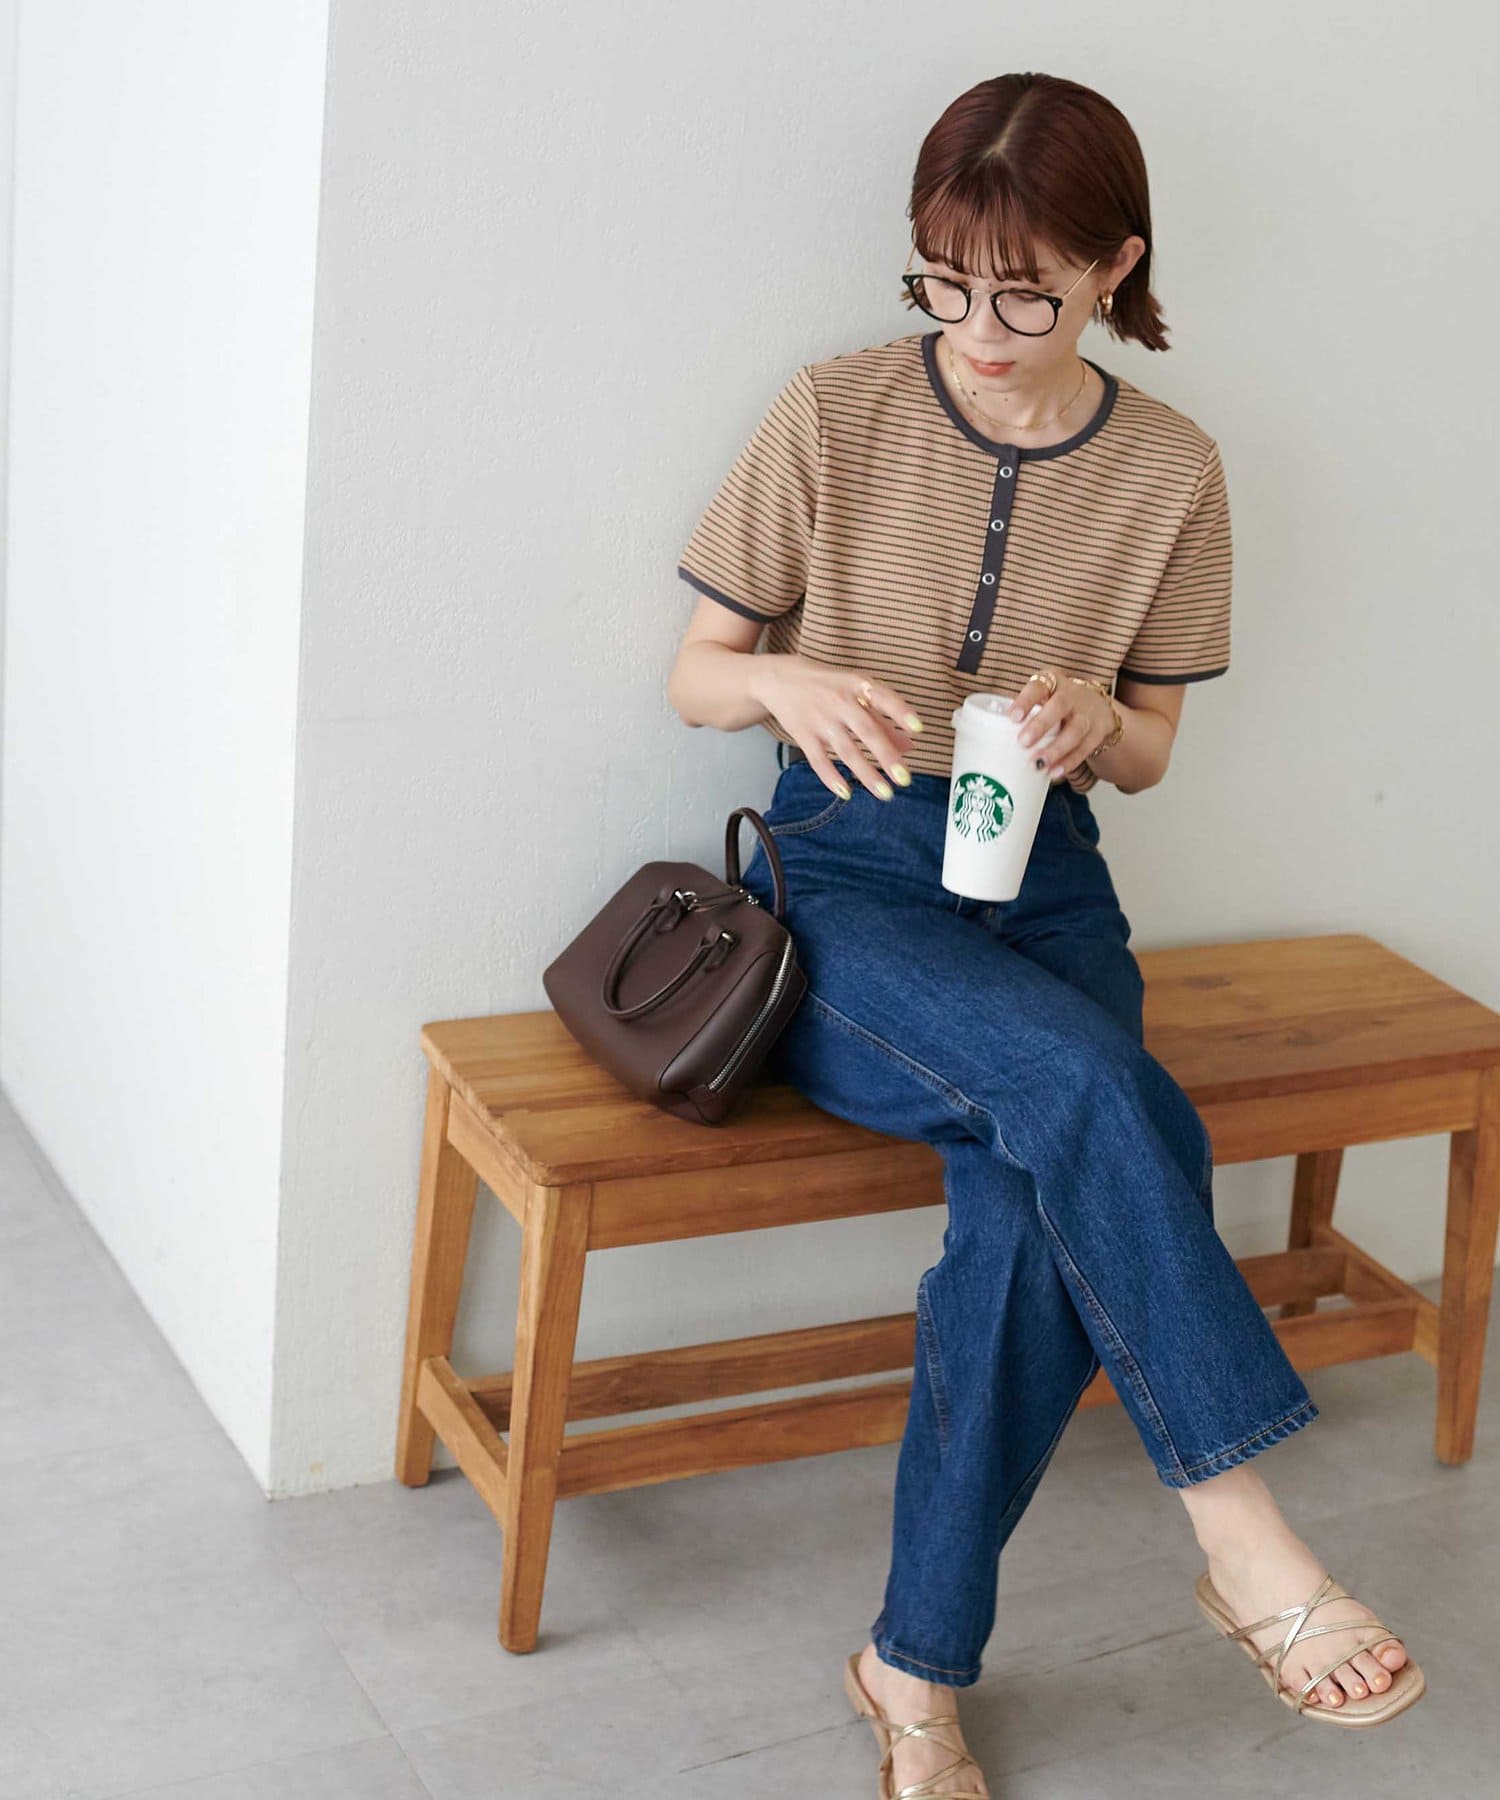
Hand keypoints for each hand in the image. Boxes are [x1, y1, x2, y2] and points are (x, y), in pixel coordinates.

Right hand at [751, 655, 924, 800]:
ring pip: (846, 751)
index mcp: (857, 685)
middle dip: (887, 756)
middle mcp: (839, 701)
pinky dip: (831, 778)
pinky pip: (819, 760)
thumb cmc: (826, 685)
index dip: (901, 712)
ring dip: (867, 774)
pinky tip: (846, 793)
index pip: (883, 698)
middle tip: (904, 778)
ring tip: (885, 793)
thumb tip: (908, 745)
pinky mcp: (803, 735)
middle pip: (866, 730)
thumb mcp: (855, 692)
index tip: (918, 728)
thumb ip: (882, 718)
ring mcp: (820, 720)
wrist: (780, 679)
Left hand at [1006, 668, 1114, 781]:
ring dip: (1056, 749)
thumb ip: (1023, 713)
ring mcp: (1088, 713)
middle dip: (1041, 725)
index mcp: (1053, 682)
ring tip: (1038, 764)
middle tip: (1023, 742)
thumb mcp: (1043, 699)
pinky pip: (1084, 749)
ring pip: (1075, 730)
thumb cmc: (1057, 706)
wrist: (1100, 709)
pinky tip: (1054, 773)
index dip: (1026, 700)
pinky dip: (1069, 762)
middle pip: (1059, 706)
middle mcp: (1073, 694)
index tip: (1012, 717)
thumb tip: (991, 738)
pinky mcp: (1099, 732)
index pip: (1038, 686)